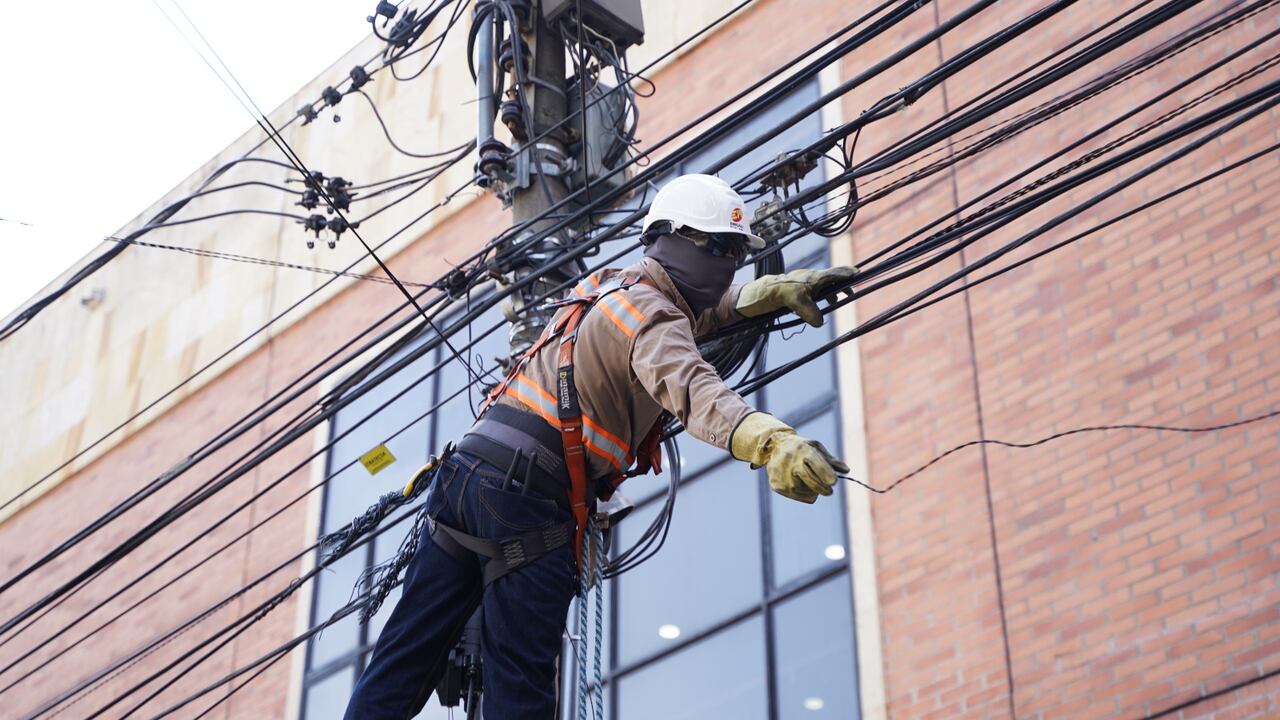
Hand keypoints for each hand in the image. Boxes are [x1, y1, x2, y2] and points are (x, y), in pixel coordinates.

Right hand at [730, 412, 849, 503]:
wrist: (774, 448)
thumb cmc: (800, 448)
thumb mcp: (815, 447)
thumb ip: (831, 460)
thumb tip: (846, 471)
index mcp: (802, 450)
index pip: (815, 464)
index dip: (826, 473)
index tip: (834, 482)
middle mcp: (791, 463)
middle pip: (811, 481)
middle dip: (823, 488)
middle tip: (830, 491)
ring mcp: (782, 476)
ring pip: (806, 491)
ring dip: (813, 490)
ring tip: (807, 480)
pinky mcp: (777, 486)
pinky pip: (798, 496)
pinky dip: (803, 493)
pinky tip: (799, 483)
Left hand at [735, 266, 857, 326]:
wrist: (754, 295)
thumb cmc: (773, 293)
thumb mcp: (793, 302)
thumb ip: (809, 311)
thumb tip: (820, 322)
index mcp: (813, 277)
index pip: (835, 273)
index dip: (847, 274)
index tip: (859, 274)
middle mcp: (809, 279)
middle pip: (831, 279)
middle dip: (842, 285)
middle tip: (851, 294)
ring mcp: (802, 286)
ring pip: (821, 288)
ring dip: (830, 294)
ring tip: (837, 302)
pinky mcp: (795, 293)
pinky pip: (812, 295)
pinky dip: (819, 300)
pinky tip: (817, 310)